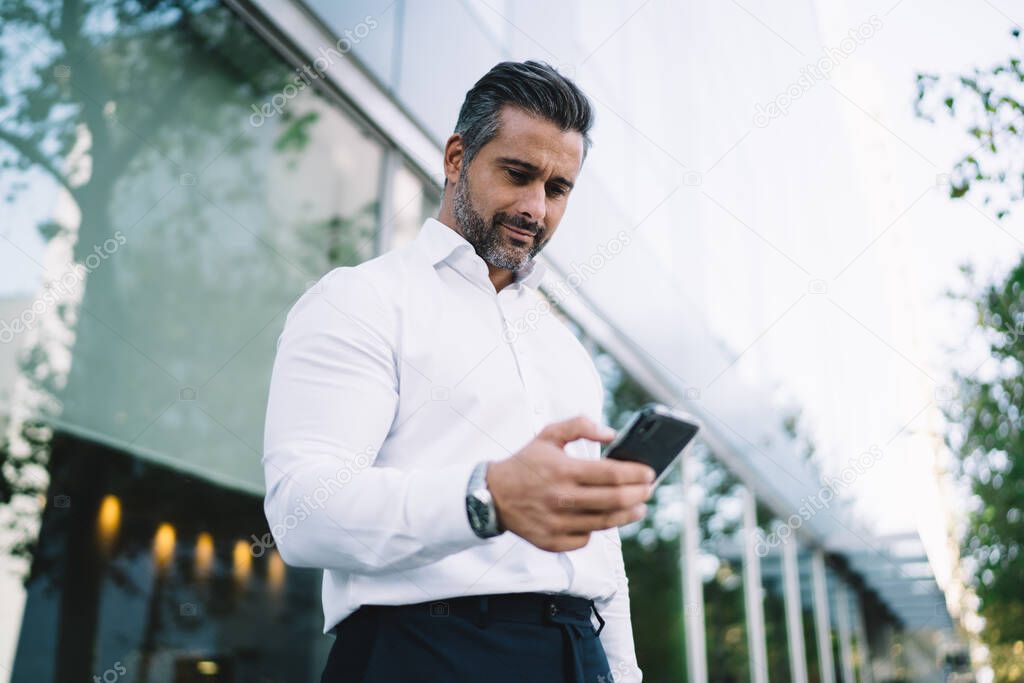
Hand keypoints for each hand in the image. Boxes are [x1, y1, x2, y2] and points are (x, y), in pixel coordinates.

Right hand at [486, 415, 655, 551]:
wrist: (493, 495)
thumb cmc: (525, 464)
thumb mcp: (548, 435)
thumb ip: (580, 425)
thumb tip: (610, 433)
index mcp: (564, 470)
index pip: (612, 474)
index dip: (637, 474)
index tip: (650, 473)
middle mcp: (562, 498)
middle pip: (615, 500)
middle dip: (640, 494)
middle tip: (649, 490)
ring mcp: (558, 522)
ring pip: (606, 522)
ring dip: (628, 514)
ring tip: (638, 507)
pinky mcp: (553, 541)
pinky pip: (586, 538)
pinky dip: (597, 529)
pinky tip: (602, 518)